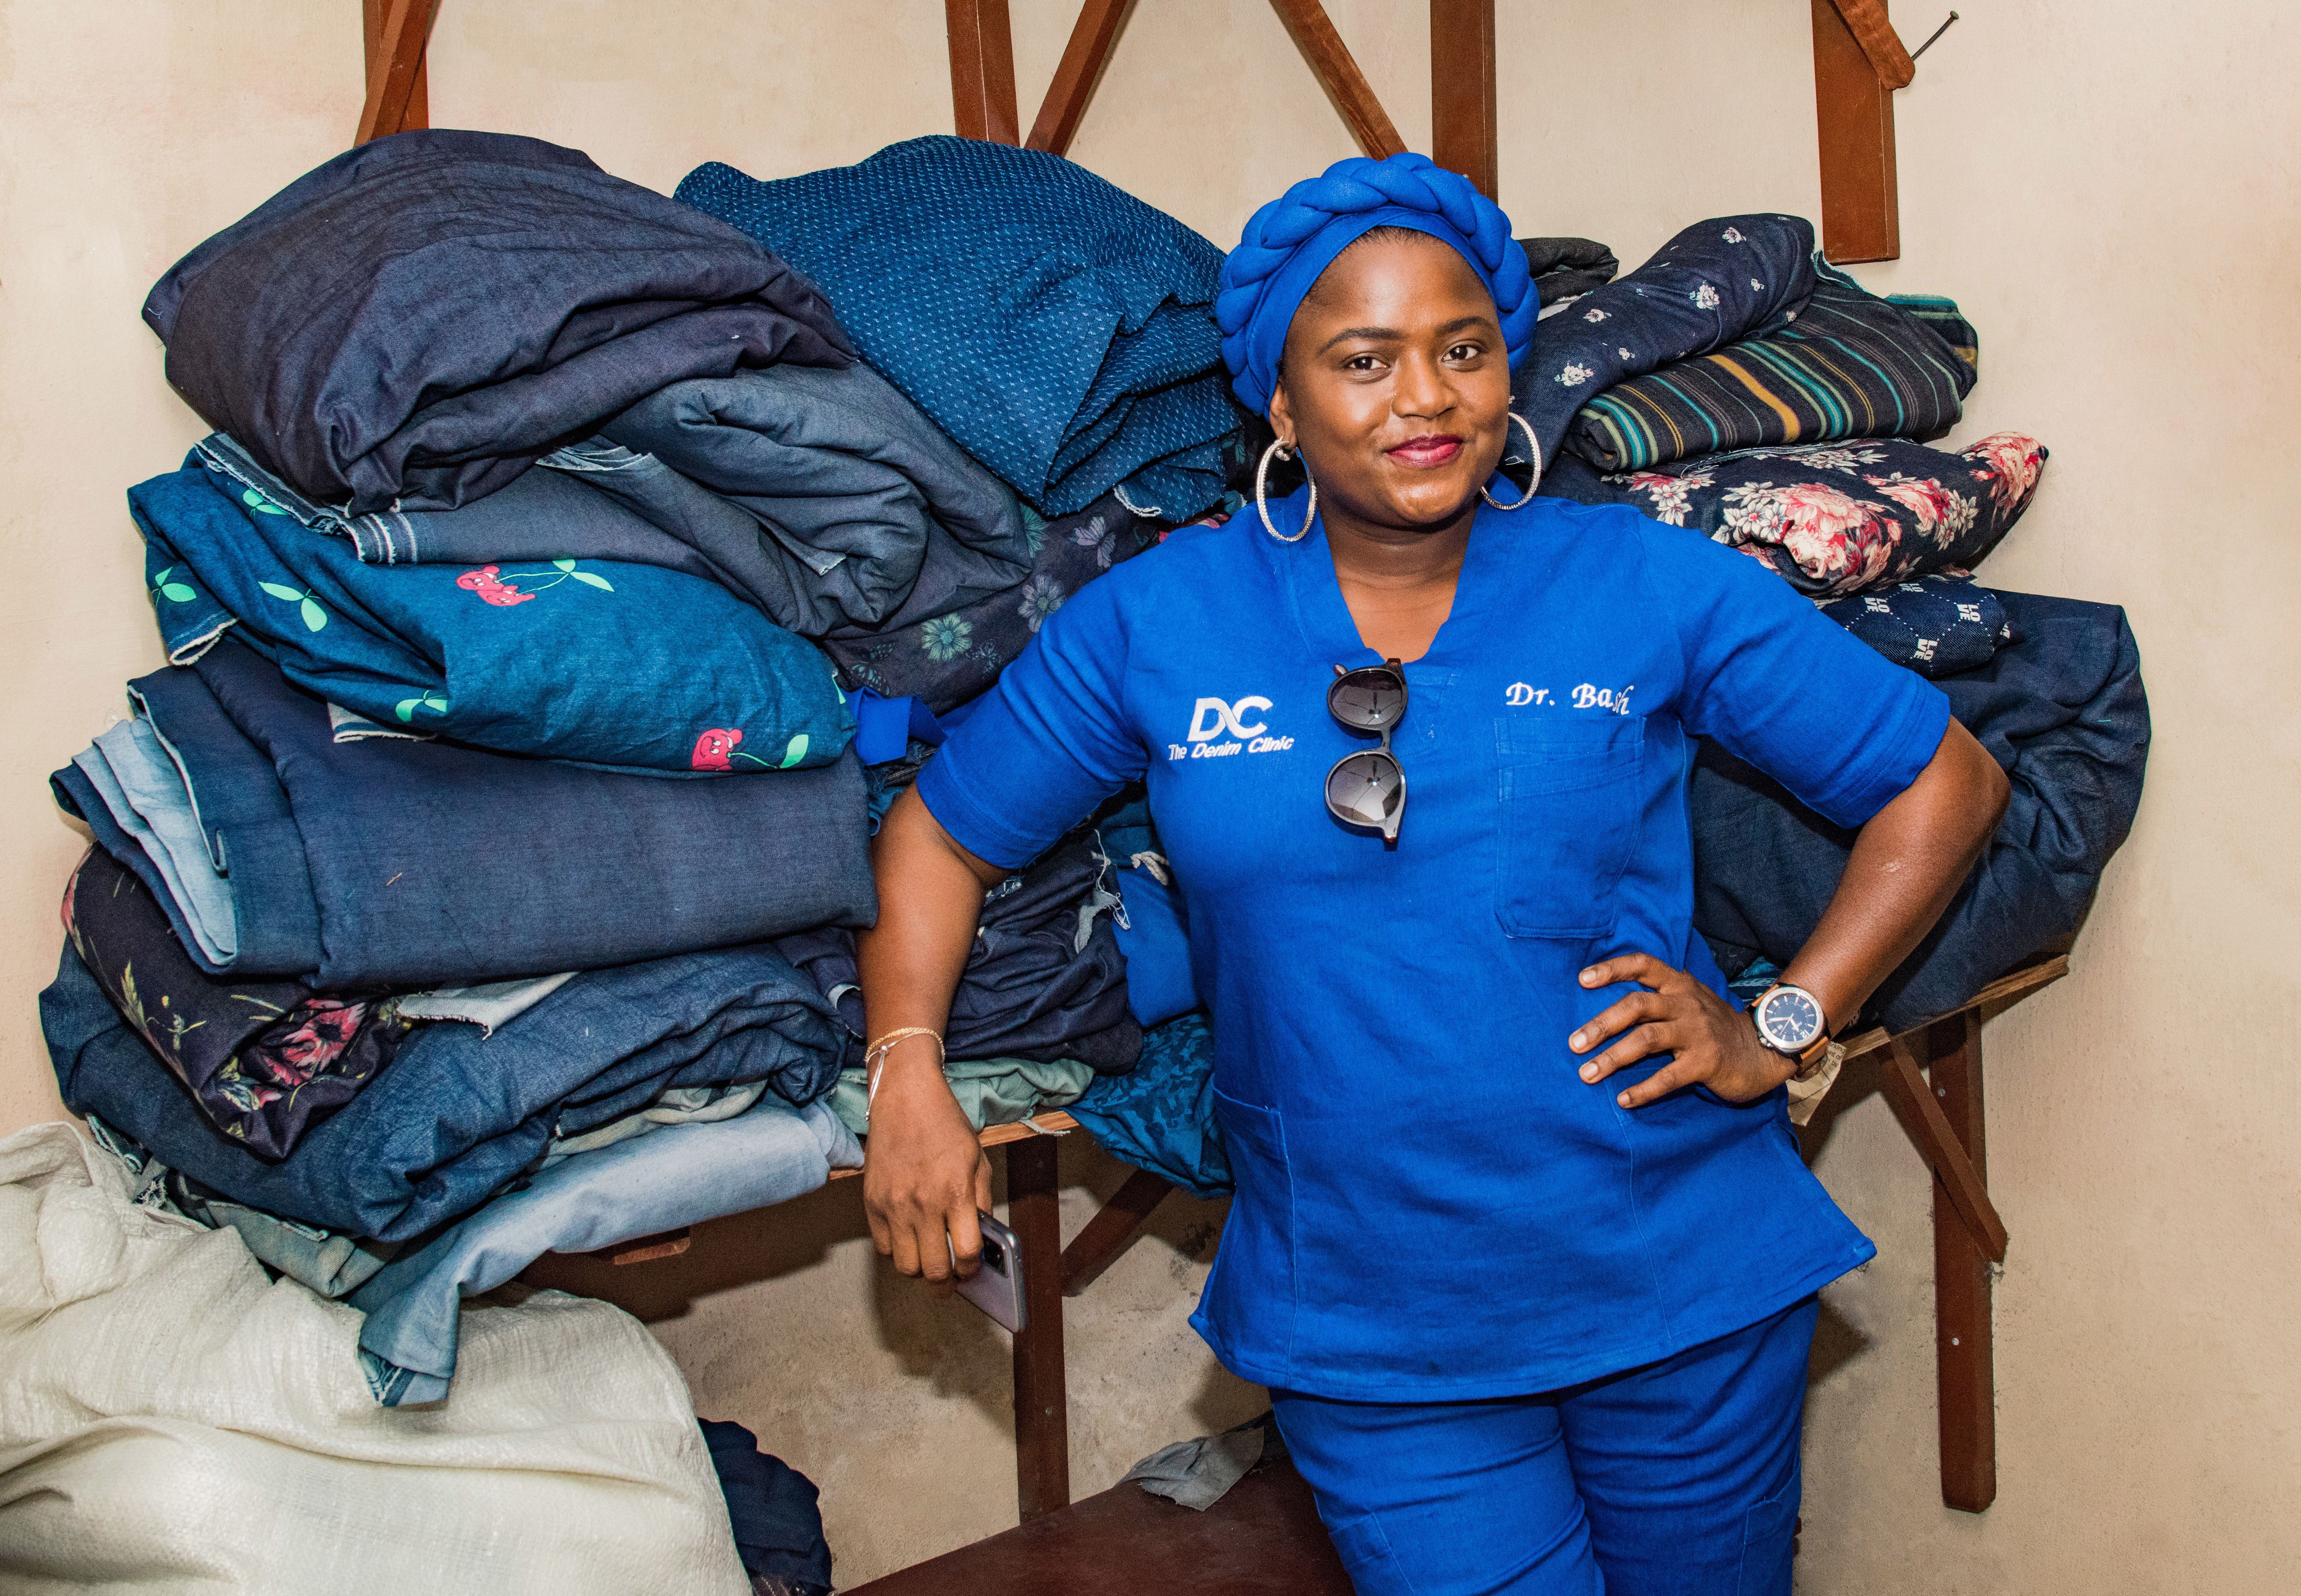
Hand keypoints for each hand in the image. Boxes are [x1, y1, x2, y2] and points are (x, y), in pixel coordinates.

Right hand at [862, 1044, 994, 1295]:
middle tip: (951, 1281)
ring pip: (905, 1266)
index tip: (972, 1269)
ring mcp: (893, 1206)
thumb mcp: (978, 1159)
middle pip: (933, 1270)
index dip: (971, 1270)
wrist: (905, 1097)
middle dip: (946, 1284)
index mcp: (955, 1193)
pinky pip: (882, 1248)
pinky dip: (896, 1252)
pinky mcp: (872, 1203)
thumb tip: (982, 1237)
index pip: (966, 1253)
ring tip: (929, 1260)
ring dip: (920, 1270)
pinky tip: (908, 1239)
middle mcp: (922, 1204)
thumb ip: (981, 1201)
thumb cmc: (945, 1125)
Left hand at [1568, 952, 1797, 1108]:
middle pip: (1636, 1006)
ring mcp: (1698, 1033)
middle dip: (1601, 1025)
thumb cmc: (1712, 1027)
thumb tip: (1603, 1008)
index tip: (1582, 980)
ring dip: (1613, 1058)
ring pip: (1647, 1040)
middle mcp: (1686, 1004)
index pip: (1643, 965)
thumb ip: (1656, 999)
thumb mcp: (1689, 1001)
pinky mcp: (1707, 1062)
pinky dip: (1644, 1090)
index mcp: (1679, 985)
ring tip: (1587, 1074)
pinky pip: (1669, 1077)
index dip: (1612, 969)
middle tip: (1574, 1044)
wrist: (1763, 1050)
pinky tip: (1623, 1100)